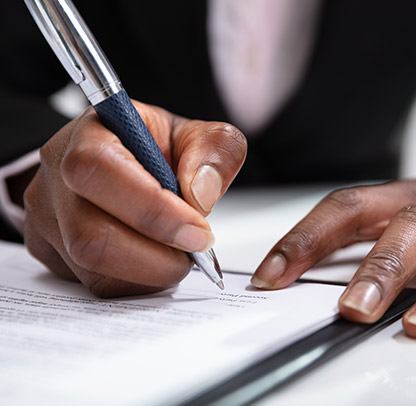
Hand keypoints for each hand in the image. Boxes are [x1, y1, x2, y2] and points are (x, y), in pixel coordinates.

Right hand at [24, 101, 245, 296]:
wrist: (122, 157)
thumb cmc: (155, 146)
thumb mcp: (195, 134)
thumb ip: (214, 150)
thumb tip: (200, 195)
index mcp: (89, 135)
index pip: (100, 171)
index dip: (153, 210)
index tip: (198, 232)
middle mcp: (57, 178)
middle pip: (90, 237)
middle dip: (156, 258)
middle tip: (194, 252)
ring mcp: (47, 219)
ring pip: (93, 271)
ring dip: (150, 274)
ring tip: (177, 254)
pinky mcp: (52, 251)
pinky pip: (93, 285)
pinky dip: (136, 283)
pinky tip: (155, 262)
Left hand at [252, 162, 415, 337]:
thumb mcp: (405, 217)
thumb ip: (368, 243)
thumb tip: (305, 278)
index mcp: (398, 196)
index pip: (343, 207)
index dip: (304, 238)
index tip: (270, 276)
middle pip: (403, 223)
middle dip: (376, 268)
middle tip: (350, 310)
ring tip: (414, 325)